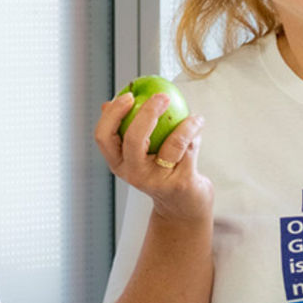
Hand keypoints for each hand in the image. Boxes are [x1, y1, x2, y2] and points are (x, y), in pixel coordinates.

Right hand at [93, 91, 211, 221]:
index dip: (113, 114)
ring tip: (193, 116)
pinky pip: (189, 150)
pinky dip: (194, 133)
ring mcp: (156, 181)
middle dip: (147, 113)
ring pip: (172, 144)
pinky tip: (198, 121)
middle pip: (133, 139)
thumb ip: (127, 128)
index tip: (129, 96)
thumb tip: (110, 102)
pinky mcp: (179, 184)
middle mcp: (133, 174)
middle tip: (162, 97)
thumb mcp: (139, 154)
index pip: (103, 136)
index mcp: (118, 163)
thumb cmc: (159, 171)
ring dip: (186, 125)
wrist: (182, 207)